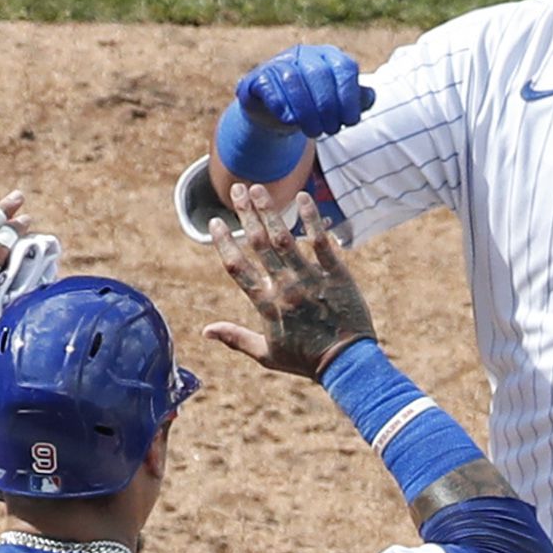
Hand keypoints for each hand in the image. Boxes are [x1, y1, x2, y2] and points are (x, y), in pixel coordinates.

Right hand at [199, 201, 375, 377]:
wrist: (347, 364)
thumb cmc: (305, 361)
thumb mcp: (266, 355)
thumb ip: (235, 338)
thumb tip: (205, 331)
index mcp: (266, 305)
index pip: (237, 268)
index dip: (224, 243)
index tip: (215, 223)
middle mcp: (284, 287)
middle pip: (258, 244)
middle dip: (245, 214)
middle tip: (236, 189)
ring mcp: (309, 278)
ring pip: (284, 237)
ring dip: (269, 211)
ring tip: (258, 188)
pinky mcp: (335, 273)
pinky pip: (319, 241)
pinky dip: (310, 218)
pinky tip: (302, 197)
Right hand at [238, 45, 373, 140]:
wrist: (275, 111)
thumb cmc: (312, 105)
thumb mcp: (336, 103)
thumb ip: (356, 99)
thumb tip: (369, 97)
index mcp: (328, 56)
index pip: (344, 68)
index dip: (349, 96)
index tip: (350, 122)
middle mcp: (304, 54)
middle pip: (318, 73)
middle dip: (327, 107)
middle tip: (330, 131)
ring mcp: (279, 63)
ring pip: (292, 79)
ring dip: (305, 110)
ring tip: (313, 132)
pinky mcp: (258, 78)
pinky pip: (268, 86)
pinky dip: (280, 104)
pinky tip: (289, 120)